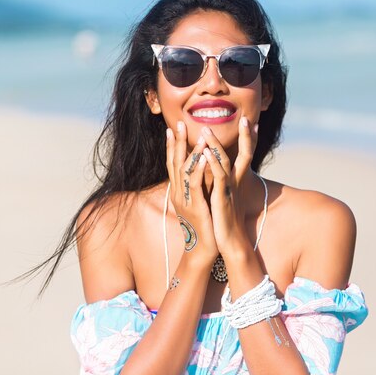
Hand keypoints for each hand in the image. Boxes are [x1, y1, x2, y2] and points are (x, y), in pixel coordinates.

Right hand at [166, 121, 217, 265]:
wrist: (203, 251)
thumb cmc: (203, 226)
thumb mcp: (197, 203)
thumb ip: (196, 187)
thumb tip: (199, 172)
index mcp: (178, 192)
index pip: (172, 164)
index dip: (171, 146)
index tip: (171, 129)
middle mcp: (178, 194)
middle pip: (174, 163)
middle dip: (176, 142)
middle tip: (176, 124)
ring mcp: (185, 200)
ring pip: (184, 170)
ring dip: (191, 151)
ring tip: (197, 135)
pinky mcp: (195, 207)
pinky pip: (195, 183)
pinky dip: (199, 168)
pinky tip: (205, 156)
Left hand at [201, 116, 258, 255]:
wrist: (231, 243)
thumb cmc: (227, 222)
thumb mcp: (226, 198)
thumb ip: (224, 184)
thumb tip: (221, 173)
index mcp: (236, 181)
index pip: (245, 155)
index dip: (249, 140)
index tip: (252, 123)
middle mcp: (236, 182)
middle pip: (244, 154)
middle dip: (246, 137)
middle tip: (246, 119)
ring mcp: (230, 189)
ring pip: (224, 162)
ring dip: (216, 145)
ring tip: (206, 130)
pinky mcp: (222, 198)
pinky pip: (219, 177)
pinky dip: (212, 164)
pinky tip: (205, 153)